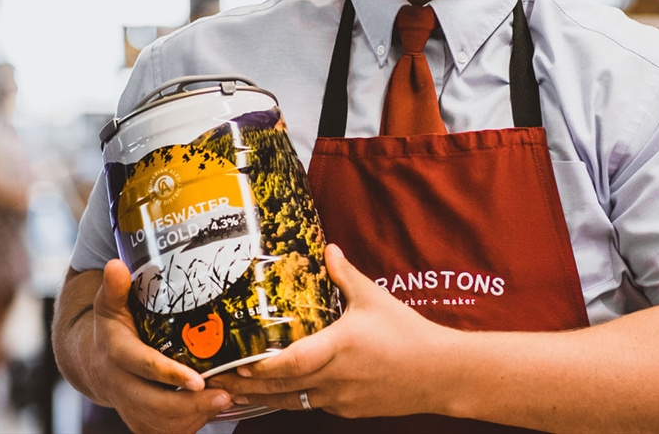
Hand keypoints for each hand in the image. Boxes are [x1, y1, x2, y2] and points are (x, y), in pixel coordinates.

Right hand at [87, 259, 234, 433]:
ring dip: (193, 416)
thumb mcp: (110, 306)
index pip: (143, 366)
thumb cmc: (111, 329)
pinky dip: (185, 427)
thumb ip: (115, 288)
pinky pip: (161, 432)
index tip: (197, 379)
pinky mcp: (137, 421)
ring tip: (224, 399)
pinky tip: (207, 411)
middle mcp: (119, 385)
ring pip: (160, 423)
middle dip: (190, 404)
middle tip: (224, 394)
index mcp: (116, 354)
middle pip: (154, 403)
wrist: (90, 363)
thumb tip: (114, 263)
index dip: (170, 374)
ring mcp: (128, 407)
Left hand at [211, 244, 453, 418]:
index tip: (236, 363)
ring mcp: (341, 399)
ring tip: (234, 392)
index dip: (261, 366)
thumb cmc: (408, 334)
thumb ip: (346, 275)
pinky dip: (291, 401)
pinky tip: (277, 395)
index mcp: (340, 347)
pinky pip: (312, 406)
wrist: (440, 374)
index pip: (292, 362)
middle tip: (217, 380)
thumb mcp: (375, 299)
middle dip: (246, 385)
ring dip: (263, 397)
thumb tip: (327, 248)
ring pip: (292, 402)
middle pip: (282, 387)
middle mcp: (335, 378)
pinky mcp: (349, 410)